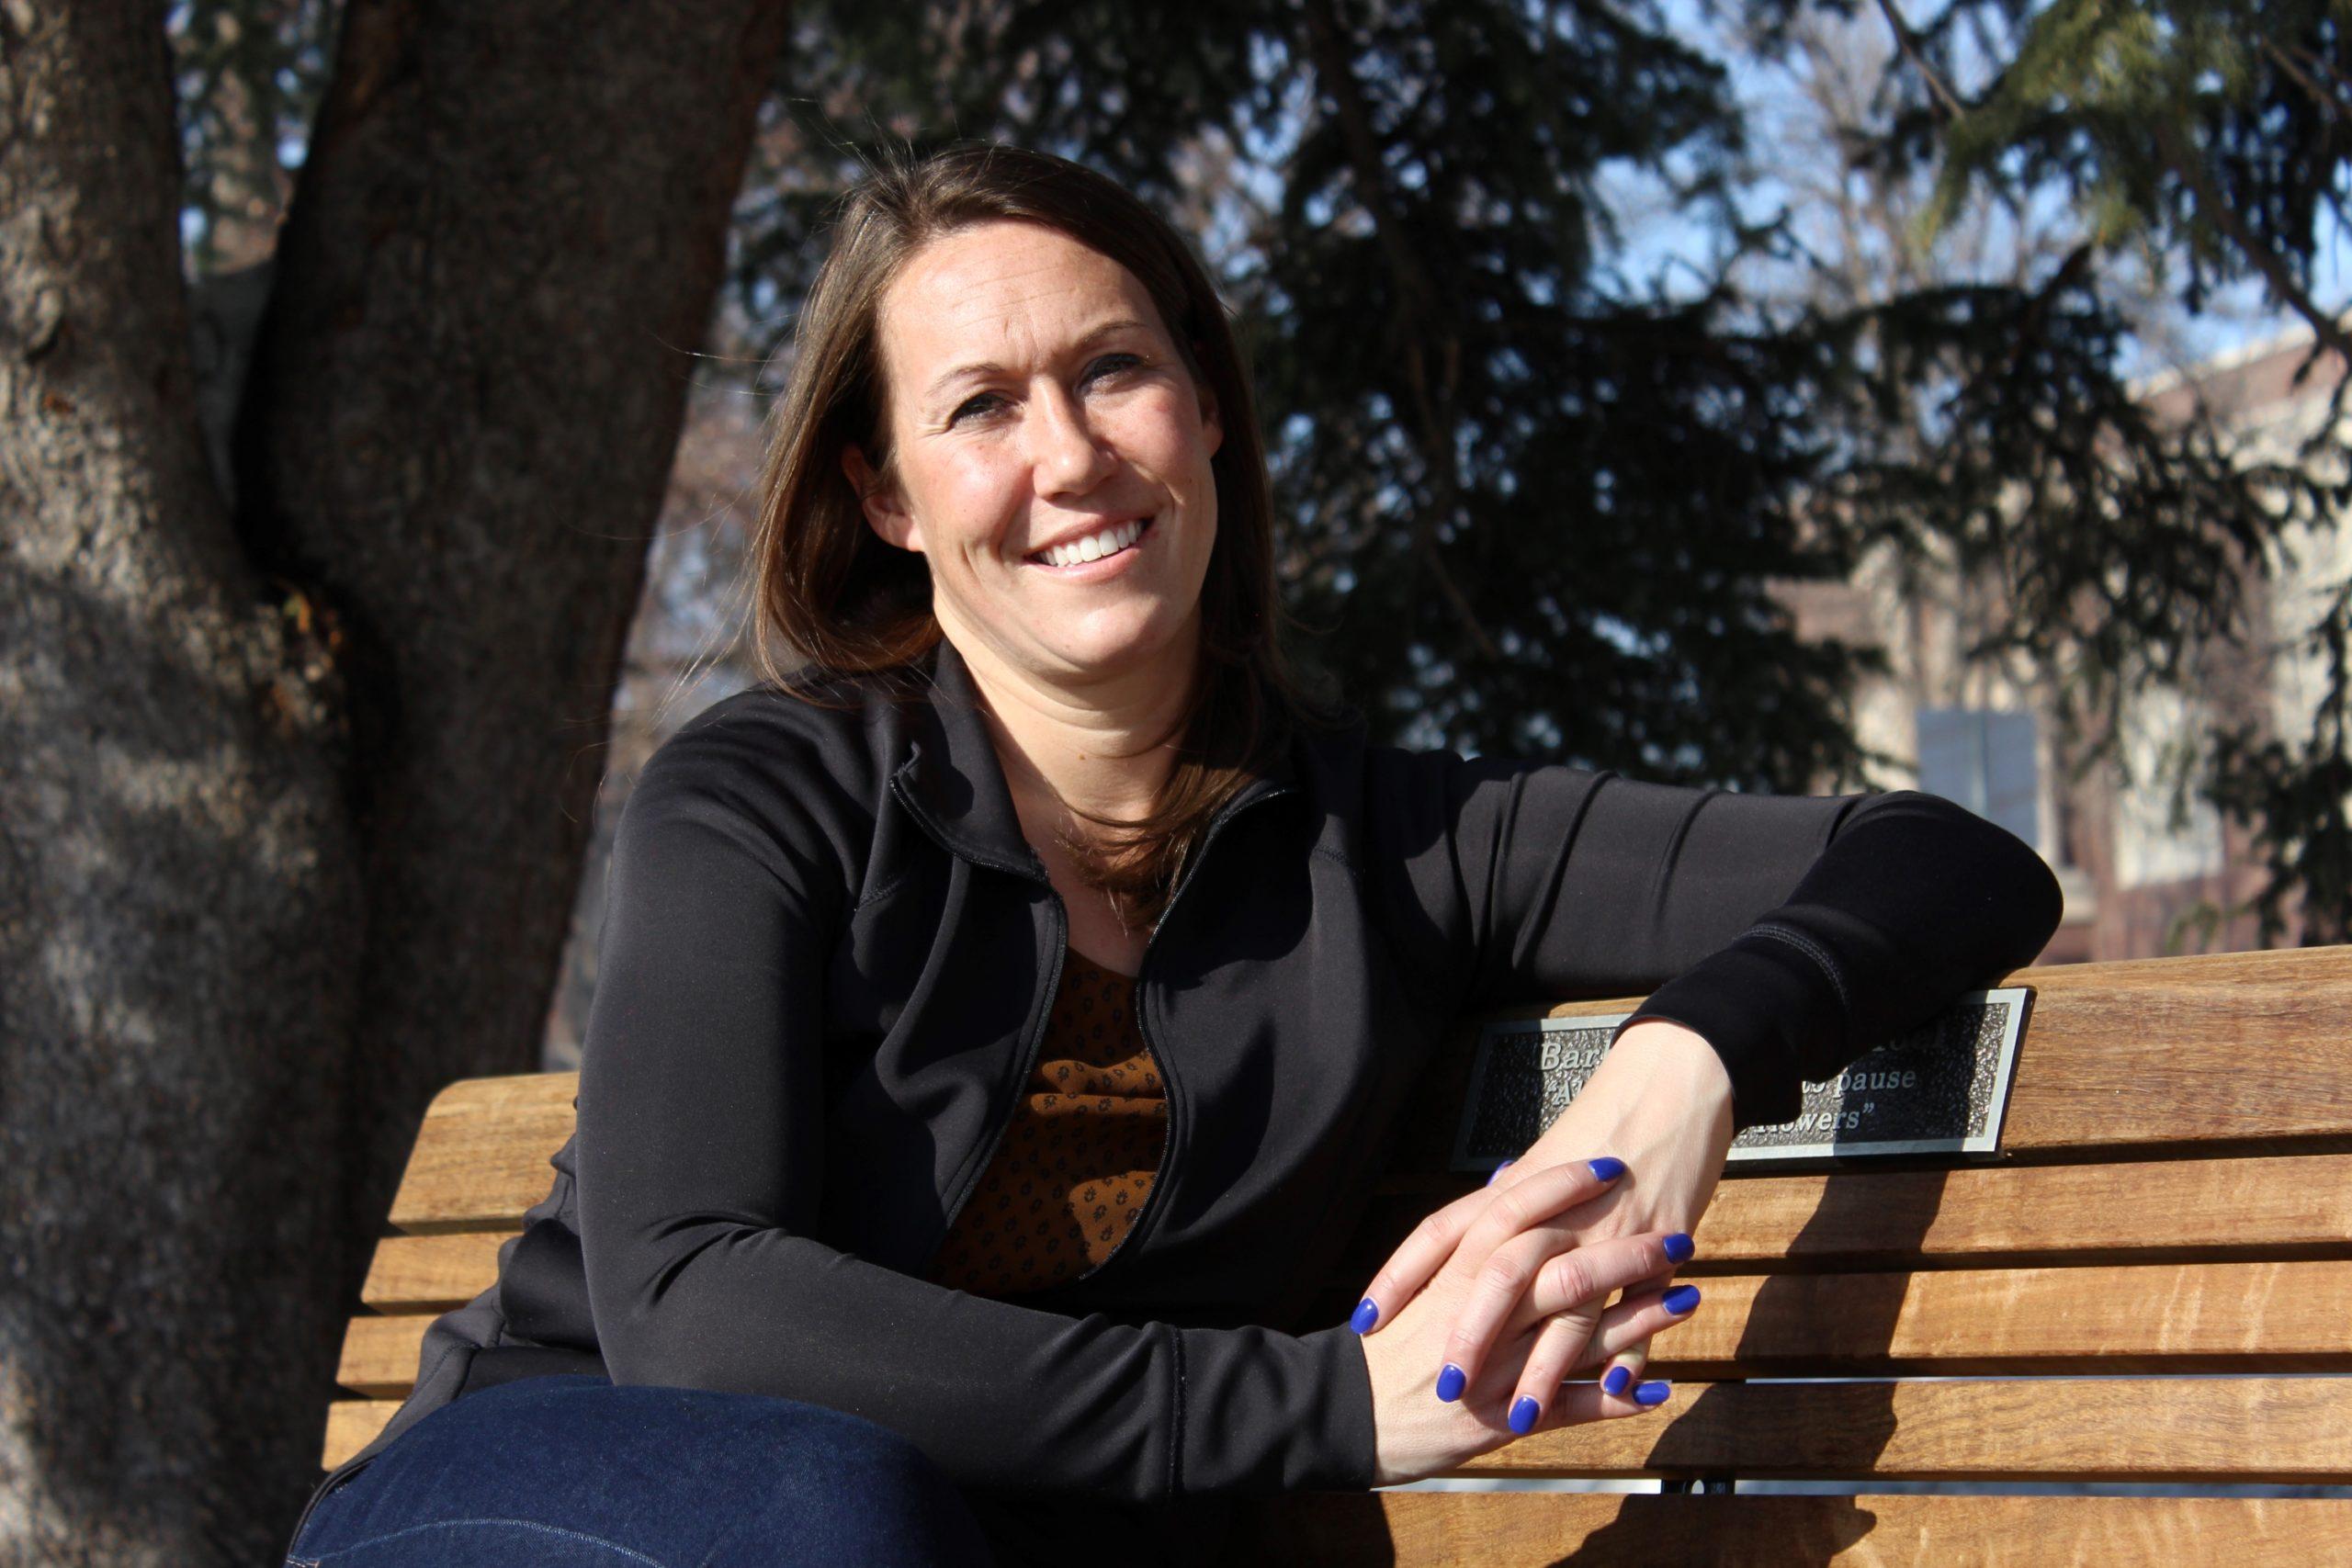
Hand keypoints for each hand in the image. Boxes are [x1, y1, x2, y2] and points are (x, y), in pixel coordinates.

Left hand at [1352, 1019, 1735, 1439]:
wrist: (1675, 1083)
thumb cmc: (1606, 1122)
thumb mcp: (1544, 1158)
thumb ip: (1504, 1200)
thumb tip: (1468, 1228)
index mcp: (1515, 1187)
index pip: (1441, 1232)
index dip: (1401, 1277)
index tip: (1367, 1321)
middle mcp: (1555, 1209)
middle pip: (1499, 1275)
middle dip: (1470, 1336)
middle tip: (1445, 1389)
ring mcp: (1608, 1227)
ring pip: (1567, 1303)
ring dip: (1543, 1367)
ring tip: (1519, 1418)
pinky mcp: (1660, 1241)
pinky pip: (1640, 1304)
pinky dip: (1628, 1350)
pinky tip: (1609, 1393)